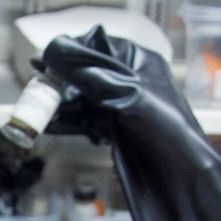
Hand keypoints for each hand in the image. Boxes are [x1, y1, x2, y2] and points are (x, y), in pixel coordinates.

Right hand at [32, 26, 205, 144]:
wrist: (183, 176)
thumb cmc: (167, 129)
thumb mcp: (124, 93)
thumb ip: (86, 71)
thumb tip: (53, 49)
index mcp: (139, 60)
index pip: (96, 44)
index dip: (69, 52)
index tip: (43, 61)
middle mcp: (130, 78)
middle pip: (85, 71)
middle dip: (61, 81)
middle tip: (38, 89)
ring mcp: (122, 104)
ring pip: (82, 97)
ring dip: (61, 104)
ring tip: (39, 110)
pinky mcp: (117, 128)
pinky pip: (86, 119)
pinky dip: (69, 122)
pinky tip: (51, 125)